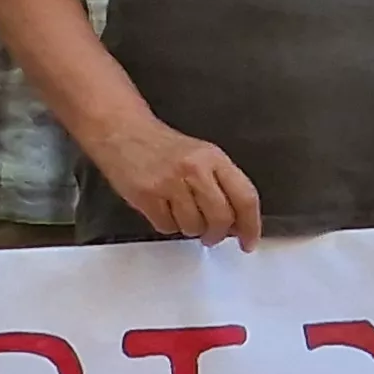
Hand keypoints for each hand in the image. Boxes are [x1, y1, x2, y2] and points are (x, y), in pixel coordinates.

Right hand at [90, 115, 260, 247]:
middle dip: (217, 234)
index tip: (249, 240)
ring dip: (189, 229)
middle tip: (211, 237)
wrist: (122, 132)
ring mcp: (170, 183)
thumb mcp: (201, 156)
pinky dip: (167, 225)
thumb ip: (221, 185)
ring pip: (193, 226)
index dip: (251, 225)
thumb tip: (235, 222)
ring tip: (180, 214)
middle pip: (221, 217)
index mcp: (214, 158)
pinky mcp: (147, 195)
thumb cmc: (162, 147)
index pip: (245, 196)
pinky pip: (167, 227)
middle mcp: (195, 169)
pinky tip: (162, 209)